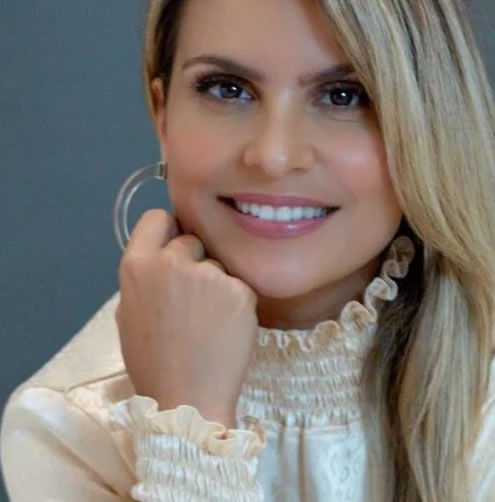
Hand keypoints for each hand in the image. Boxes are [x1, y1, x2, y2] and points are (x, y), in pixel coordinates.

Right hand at [115, 208, 257, 426]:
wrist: (187, 400)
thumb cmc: (153, 362)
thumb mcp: (130, 313)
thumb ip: (147, 276)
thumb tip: (165, 252)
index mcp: (138, 265)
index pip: (157, 217)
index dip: (167, 230)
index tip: (173, 245)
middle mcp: (173, 261)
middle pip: (191, 239)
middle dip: (194, 261)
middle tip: (192, 298)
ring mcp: (210, 274)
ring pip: (218, 264)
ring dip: (216, 283)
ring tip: (208, 320)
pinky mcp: (240, 290)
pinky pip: (239, 285)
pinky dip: (236, 302)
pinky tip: (227, 328)